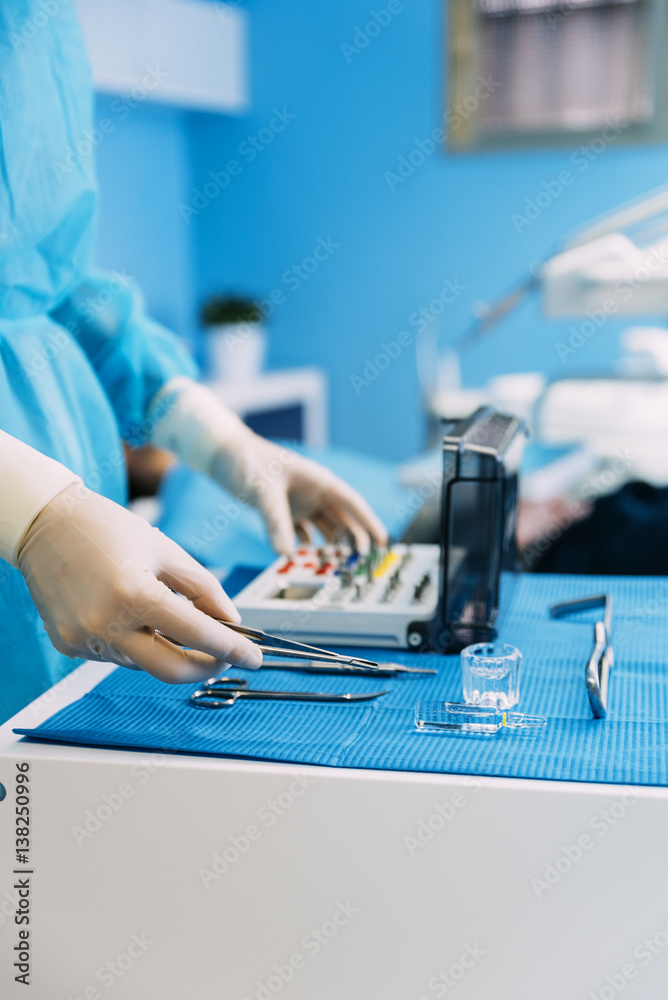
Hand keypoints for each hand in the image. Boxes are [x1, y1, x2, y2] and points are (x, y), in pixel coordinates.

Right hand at [17, 484, 261, 679]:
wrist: (46, 524)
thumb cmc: (107, 529)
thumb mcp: (167, 551)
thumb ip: (204, 590)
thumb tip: (231, 622)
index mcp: (135, 594)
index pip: (197, 635)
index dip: (231, 650)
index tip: (252, 657)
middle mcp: (106, 624)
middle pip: (172, 670)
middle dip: (206, 667)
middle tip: (224, 655)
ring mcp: (84, 639)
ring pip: (143, 662)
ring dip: (165, 648)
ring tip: (164, 614)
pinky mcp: (68, 645)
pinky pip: (115, 655)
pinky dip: (133, 642)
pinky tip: (126, 614)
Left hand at [211, 434, 387, 554]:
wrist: (223, 454)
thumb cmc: (248, 460)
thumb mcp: (263, 491)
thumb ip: (276, 523)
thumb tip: (286, 554)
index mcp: (319, 480)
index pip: (352, 503)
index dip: (369, 522)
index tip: (383, 542)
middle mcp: (313, 493)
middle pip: (342, 519)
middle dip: (353, 539)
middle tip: (360, 561)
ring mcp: (300, 503)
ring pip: (323, 528)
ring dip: (330, 545)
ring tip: (336, 564)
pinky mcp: (283, 512)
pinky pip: (300, 533)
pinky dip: (303, 546)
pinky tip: (302, 558)